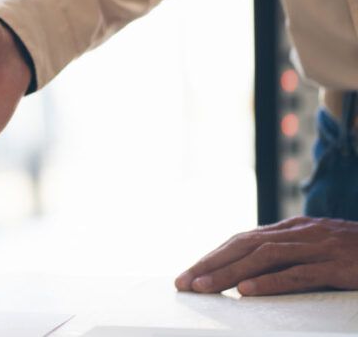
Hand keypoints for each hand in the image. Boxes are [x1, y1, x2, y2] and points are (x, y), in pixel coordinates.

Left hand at [175, 216, 357, 295]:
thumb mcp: (320, 251)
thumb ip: (290, 257)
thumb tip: (250, 274)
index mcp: (294, 229)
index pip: (243, 240)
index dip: (213, 256)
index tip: (188, 274)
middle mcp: (302, 233)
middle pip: (245, 245)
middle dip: (210, 264)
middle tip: (183, 283)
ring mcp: (320, 247)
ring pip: (264, 257)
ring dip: (229, 273)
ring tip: (204, 288)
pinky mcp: (339, 265)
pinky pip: (300, 274)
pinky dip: (271, 282)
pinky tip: (248, 292)